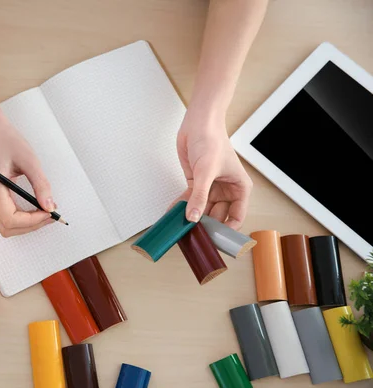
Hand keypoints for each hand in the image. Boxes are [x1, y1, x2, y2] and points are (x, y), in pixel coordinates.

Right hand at [0, 114, 54, 236]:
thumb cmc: (7, 141)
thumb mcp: (30, 161)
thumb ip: (41, 185)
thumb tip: (49, 206)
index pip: (10, 219)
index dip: (32, 221)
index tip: (48, 213)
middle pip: (7, 228)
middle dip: (31, 226)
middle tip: (50, 216)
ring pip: (6, 226)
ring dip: (27, 225)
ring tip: (44, 213)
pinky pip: (6, 218)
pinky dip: (22, 219)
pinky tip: (35, 210)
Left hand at [174, 113, 252, 229]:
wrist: (198, 123)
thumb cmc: (212, 140)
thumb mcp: (207, 171)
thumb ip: (200, 196)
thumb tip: (193, 217)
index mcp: (239, 188)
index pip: (236, 217)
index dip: (226, 230)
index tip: (214, 239)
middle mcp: (226, 190)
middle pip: (217, 216)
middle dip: (205, 225)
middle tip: (192, 235)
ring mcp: (210, 188)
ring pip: (201, 210)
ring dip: (191, 217)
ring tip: (179, 227)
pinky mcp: (195, 183)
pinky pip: (189, 200)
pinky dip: (181, 207)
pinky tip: (172, 215)